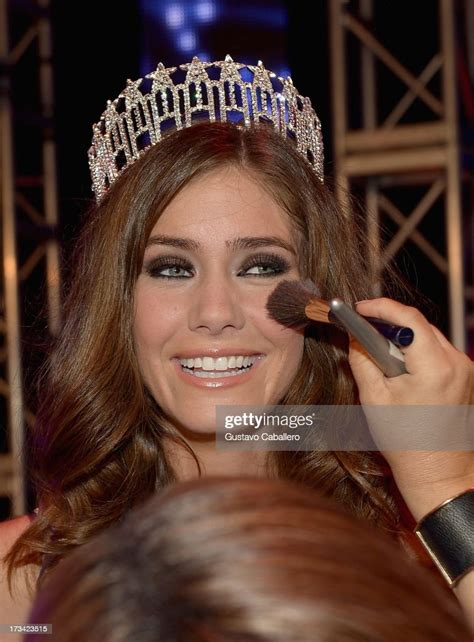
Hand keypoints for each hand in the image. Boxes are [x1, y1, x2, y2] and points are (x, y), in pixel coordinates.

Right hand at [347, 297, 473, 518]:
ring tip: (380, 354)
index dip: (381, 308)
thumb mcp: (374, 398)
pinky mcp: (466, 377)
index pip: (409, 319)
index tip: (359, 308)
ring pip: (429, 336)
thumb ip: (362, 359)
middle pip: (420, 325)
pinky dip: (417, 351)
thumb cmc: (405, 442)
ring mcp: (466, 370)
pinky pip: (438, 351)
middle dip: (390, 323)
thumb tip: (354, 334)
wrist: (438, 474)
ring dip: (404, 338)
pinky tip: (400, 367)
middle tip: (362, 328)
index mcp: (435, 368)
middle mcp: (457, 363)